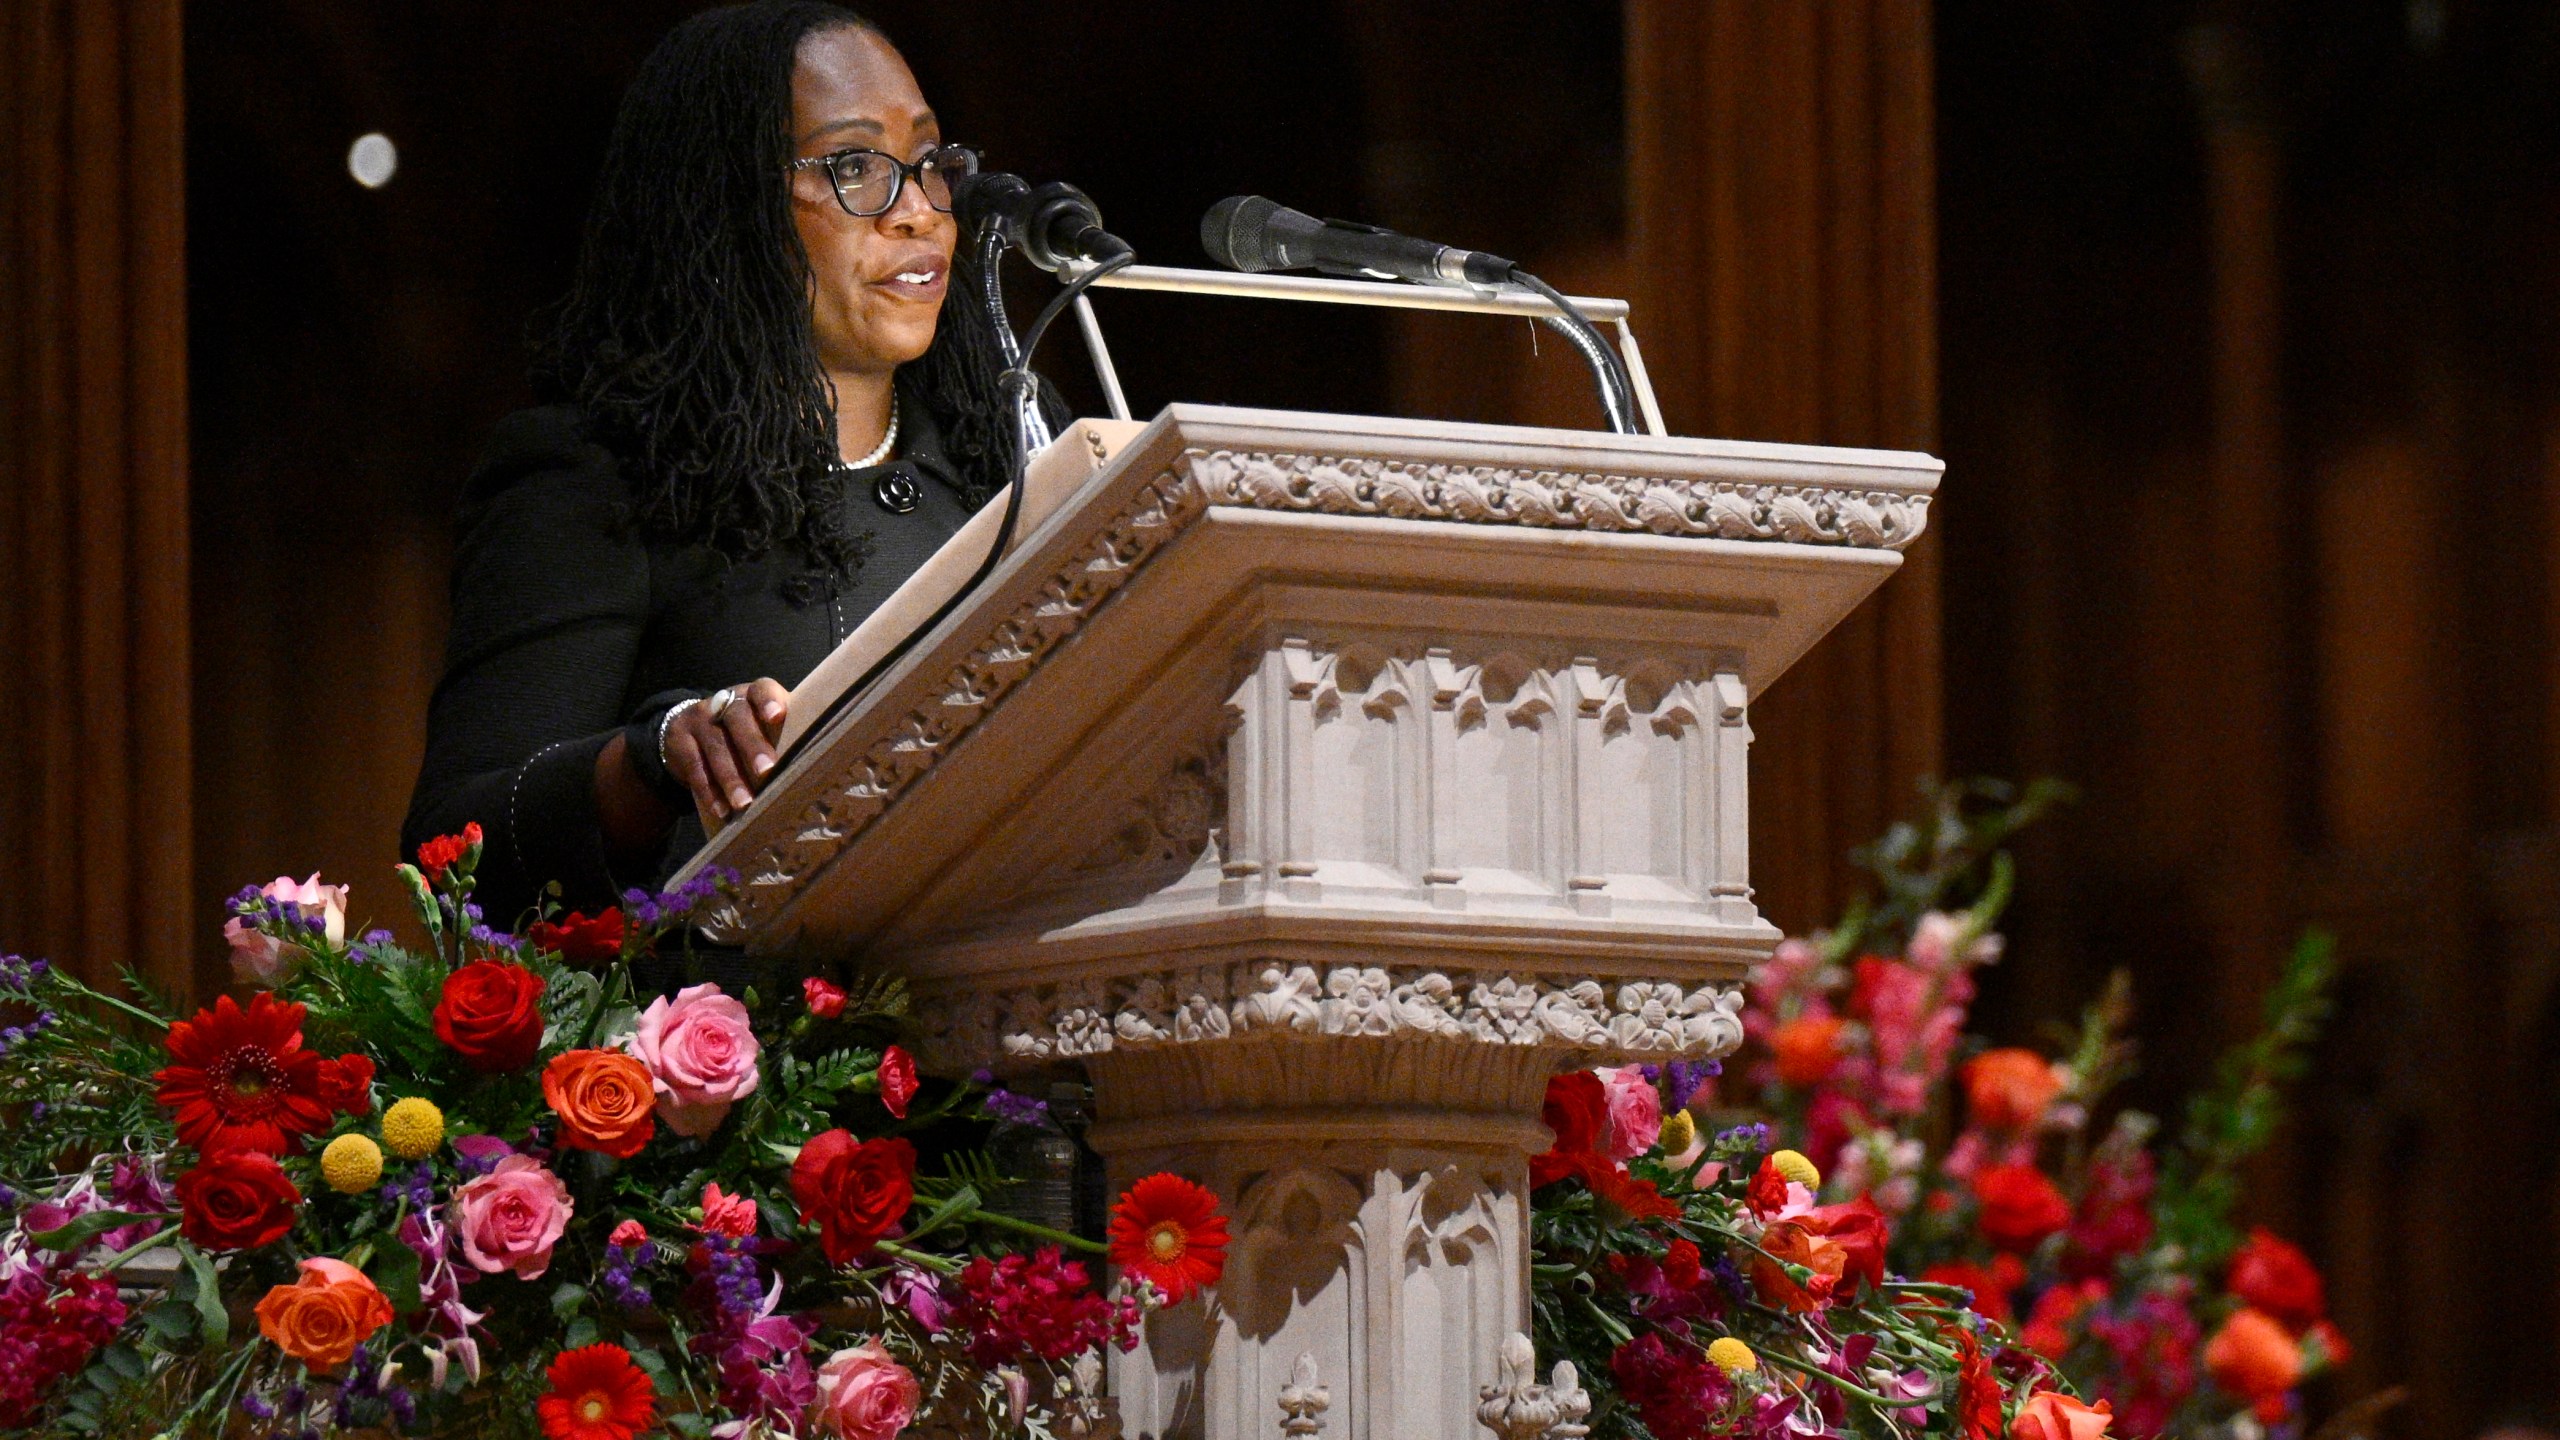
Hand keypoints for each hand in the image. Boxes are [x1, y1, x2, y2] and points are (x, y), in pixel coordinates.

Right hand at [662, 679, 788, 821]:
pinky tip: (721, 810)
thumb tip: (815, 764)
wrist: (685, 730)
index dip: (768, 700)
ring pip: (716, 747)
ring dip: (731, 778)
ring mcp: (699, 719)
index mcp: (749, 695)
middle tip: (767, 771)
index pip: (761, 689)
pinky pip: (695, 767)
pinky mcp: (679, 740)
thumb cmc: (738, 732)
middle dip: (753, 746)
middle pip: (738, 719)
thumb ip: (779, 734)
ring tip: (744, 803)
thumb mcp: (755, 724)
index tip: (777, 717)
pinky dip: (709, 791)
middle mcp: (723, 702)